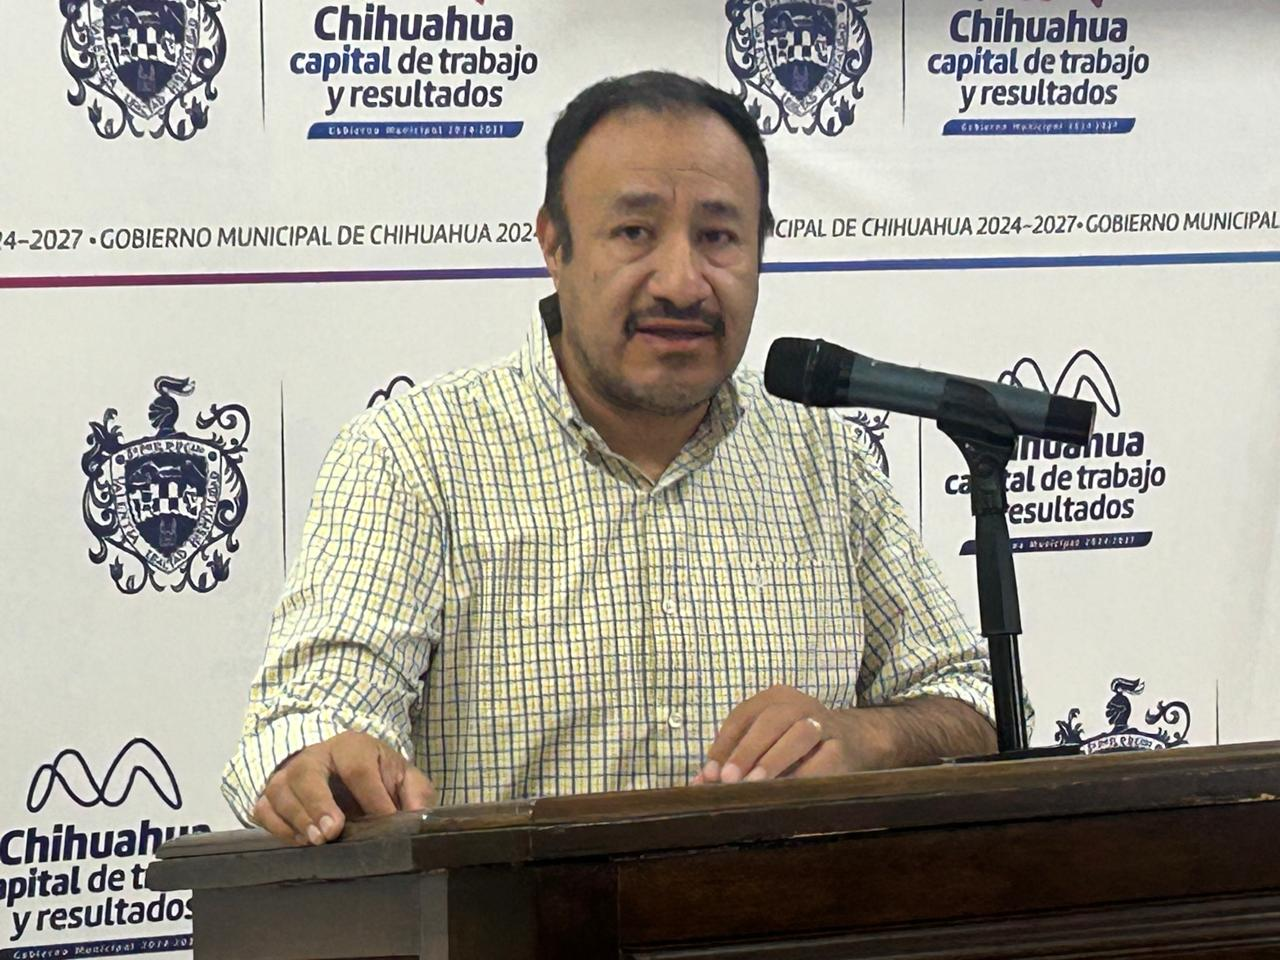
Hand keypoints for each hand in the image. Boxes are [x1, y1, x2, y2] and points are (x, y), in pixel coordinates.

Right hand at [251, 731, 434, 845]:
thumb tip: (420, 817)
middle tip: (331, 832)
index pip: (359, 767)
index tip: (384, 820)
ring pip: (281, 790)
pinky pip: (263, 808)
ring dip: (295, 818)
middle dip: (318, 803)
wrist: (344, 768)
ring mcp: (289, 774)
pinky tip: (297, 841)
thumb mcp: (403, 777)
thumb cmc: (376, 775)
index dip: (372, 796)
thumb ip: (416, 794)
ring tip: (315, 841)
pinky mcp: (271, 794)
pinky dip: (276, 826)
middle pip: (308, 773)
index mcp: (352, 746)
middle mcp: (316, 755)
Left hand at [696, 685, 886, 784]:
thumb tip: (700, 785)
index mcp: (774, 698)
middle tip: (727, 779)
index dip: (724, 745)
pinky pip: (824, 762)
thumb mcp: (766, 742)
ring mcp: (824, 724)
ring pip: (798, 735)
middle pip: (770, 721)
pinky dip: (804, 778)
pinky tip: (788, 794)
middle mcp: (800, 704)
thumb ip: (734, 759)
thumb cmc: (796, 745)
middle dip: (746, 751)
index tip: (709, 774)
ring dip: (774, 760)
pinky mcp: (843, 748)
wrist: (855, 741)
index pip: (742, 716)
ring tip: (755, 785)